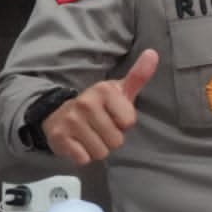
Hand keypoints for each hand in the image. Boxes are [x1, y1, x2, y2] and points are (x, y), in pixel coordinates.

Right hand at [43, 48, 157, 164]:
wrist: (60, 114)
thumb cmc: (100, 105)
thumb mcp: (120, 90)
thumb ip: (139, 76)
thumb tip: (153, 53)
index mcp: (103, 90)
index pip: (129, 122)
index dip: (124, 124)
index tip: (113, 116)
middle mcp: (85, 103)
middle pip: (116, 140)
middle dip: (111, 138)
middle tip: (100, 128)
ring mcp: (70, 120)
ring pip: (101, 152)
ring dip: (98, 148)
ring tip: (90, 135)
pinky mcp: (58, 137)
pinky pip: (84, 158)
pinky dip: (83, 156)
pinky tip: (78, 143)